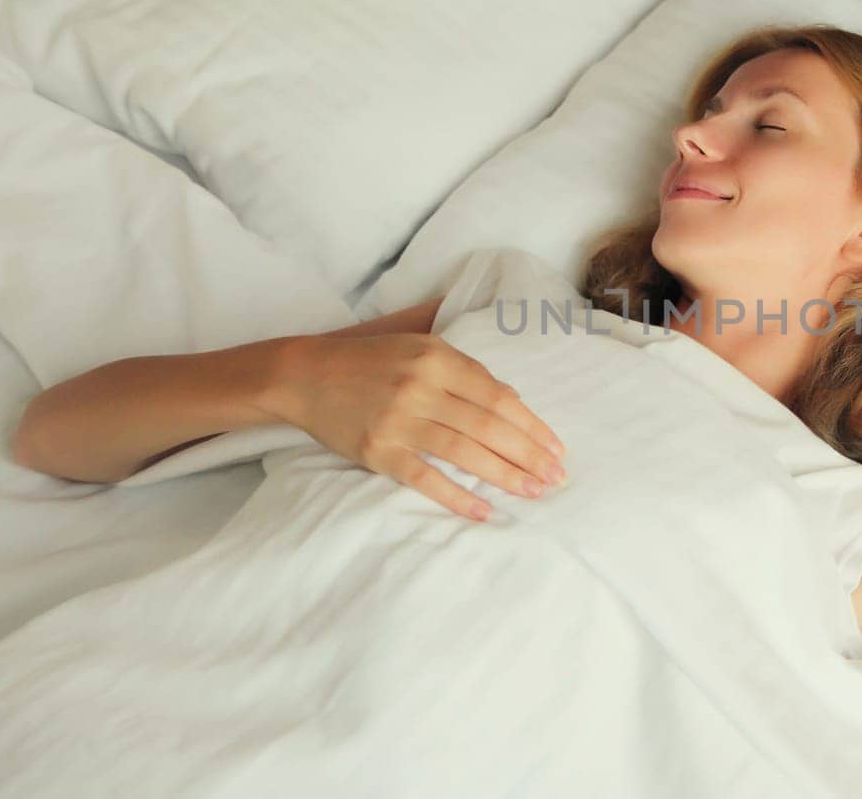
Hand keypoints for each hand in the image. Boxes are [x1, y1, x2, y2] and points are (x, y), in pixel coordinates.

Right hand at [272, 333, 567, 521]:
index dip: (531, 425)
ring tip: (533, 491)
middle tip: (556, 477)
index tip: (556, 447)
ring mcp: (398, 421)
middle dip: (528, 455)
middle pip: (488, 426)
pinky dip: (456, 497)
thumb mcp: (419, 349)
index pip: (498, 397)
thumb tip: (512, 401)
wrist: (305, 376)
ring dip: (505, 476)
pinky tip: (483, 511)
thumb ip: (465, 373)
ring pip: (464, 452)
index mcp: (436, 358)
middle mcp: (420, 387)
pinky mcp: (378, 452)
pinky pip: (425, 479)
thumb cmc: (371, 362)